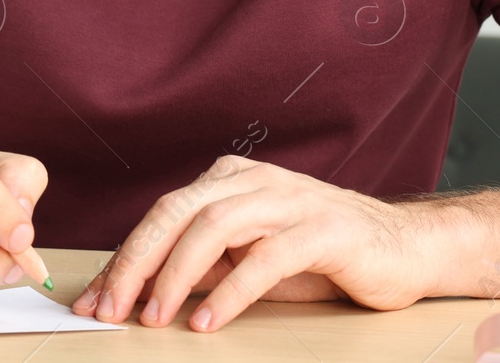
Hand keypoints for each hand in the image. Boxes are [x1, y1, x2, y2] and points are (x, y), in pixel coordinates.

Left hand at [71, 155, 431, 331]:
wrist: (405, 247)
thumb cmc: (322, 256)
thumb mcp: (250, 260)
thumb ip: (203, 267)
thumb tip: (140, 292)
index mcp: (232, 179)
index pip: (164, 213)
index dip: (125, 256)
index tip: (95, 299)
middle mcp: (256, 179)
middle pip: (179, 211)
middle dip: (137, 261)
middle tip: (110, 307)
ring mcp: (291, 199)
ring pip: (215, 225)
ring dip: (177, 274)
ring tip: (154, 315)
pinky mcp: (324, 228)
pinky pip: (266, 256)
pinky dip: (231, 291)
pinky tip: (208, 320)